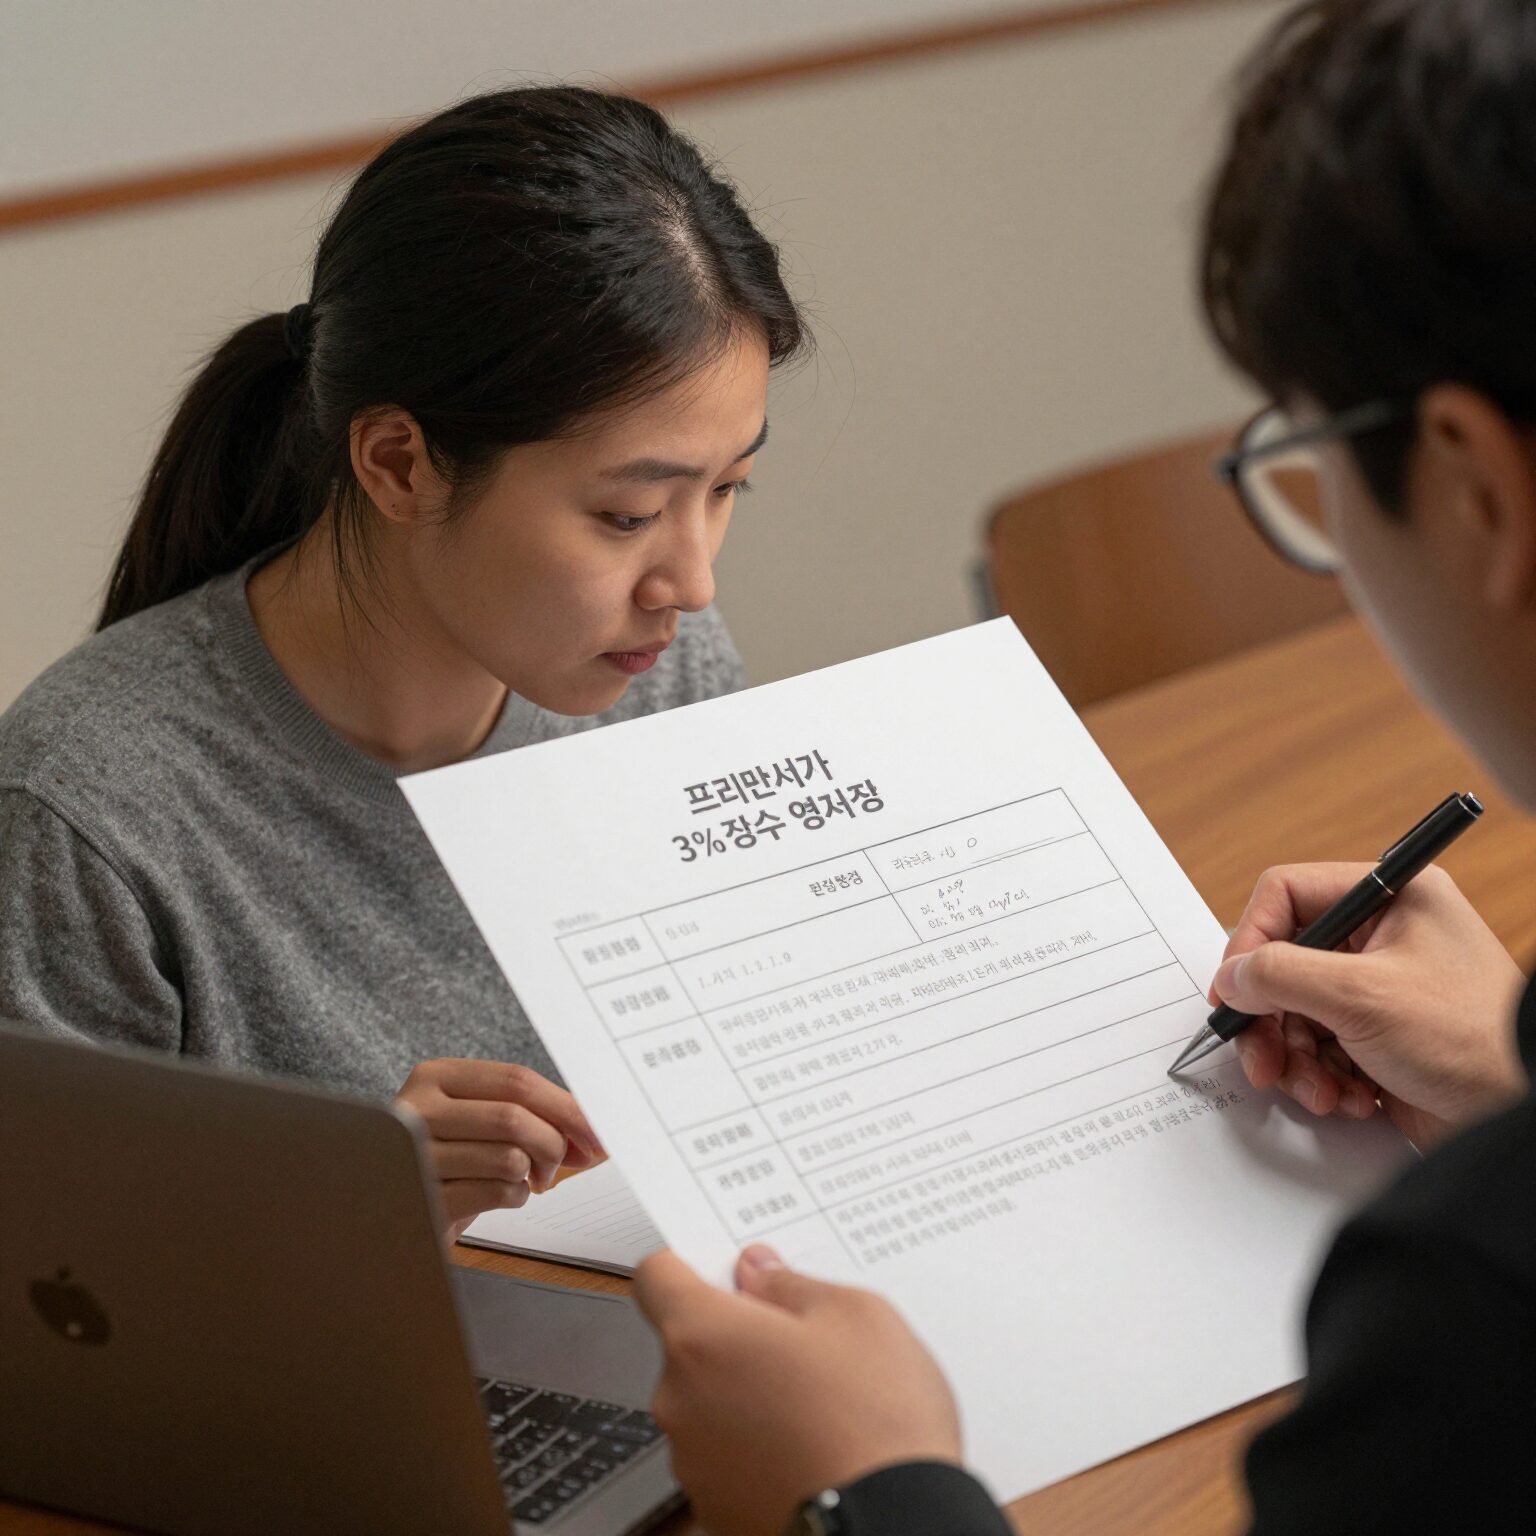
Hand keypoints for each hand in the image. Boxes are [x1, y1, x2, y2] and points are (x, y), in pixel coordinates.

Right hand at [394, 1059, 602, 1241]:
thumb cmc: (452, 1158)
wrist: (395, 1208)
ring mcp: (416, 1156)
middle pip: (514, 1117)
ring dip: (532, 1175)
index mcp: (436, 1076)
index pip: (516, 1080)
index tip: (597, 1134)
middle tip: (556, 1165)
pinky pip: (495, 1193)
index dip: (566, 1107)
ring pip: (509, 1158)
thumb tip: (592, 1128)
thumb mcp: (479, 1119)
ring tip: (522, 1180)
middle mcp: (418, 1109)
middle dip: (552, 1144)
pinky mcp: (423, 1200)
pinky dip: (513, 1198)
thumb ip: (529, 1110)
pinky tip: (497, 1196)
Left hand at [634, 1244, 960, 1535]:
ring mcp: (693, 1463)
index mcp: (703, 1337)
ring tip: (818, 1402)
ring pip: (707, 1401)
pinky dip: (755, 1445)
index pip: (656, 1276)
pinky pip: (724, 1454)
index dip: (691, 1264)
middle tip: (801, 1340)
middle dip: (735, 1334)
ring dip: (745, 1392)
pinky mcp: (715, 1509)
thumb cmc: (877, 1425)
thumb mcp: (855, 1315)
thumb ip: (791, 1284)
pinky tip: (811, 1445)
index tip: (726, 1269)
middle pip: (687, 1344)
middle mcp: (680, 1400)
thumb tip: (760, 1274)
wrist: (899, 1526)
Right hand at [1211, 863, 1526, 1147]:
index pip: (1287, 895)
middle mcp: (1384, 936)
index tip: (1235, 990)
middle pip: (1285, 961)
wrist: (1523, 1115)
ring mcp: (1382, 988)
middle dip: (1271, 1018)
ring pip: (1296, 1011)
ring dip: (1296, 1058)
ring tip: (1319, 1090)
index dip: (1251, 941)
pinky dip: (1323, 1077)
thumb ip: (1281, 975)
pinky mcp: (1381, 1036)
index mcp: (1391, 898)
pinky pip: (1321, 1047)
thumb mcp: (1361, 995)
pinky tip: (1351, 1098)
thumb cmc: (1473, 1040)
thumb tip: (1231, 977)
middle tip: (1261, 1058)